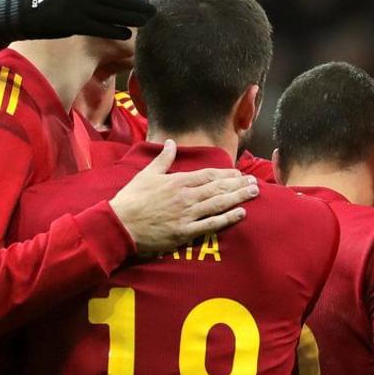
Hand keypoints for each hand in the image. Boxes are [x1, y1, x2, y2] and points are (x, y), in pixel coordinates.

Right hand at [0, 0, 155, 45]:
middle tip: (154, 12)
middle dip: (138, 6)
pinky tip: (127, 34)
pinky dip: (115, 30)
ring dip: (132, 19)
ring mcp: (80, 8)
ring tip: (146, 23)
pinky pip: (101, 27)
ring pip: (113, 13)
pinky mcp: (75, 23)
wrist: (22, 10)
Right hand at [108, 140, 256, 253]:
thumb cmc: (131, 200)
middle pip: (218, 188)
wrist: (118, 226)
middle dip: (238, 184)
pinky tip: (241, 213)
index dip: (226, 174)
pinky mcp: (185, 232)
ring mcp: (187, 215)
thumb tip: (170, 142)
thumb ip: (162, 159)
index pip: (208, 175)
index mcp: (178, 182)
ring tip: (253, 193)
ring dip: (238, 198)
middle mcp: (186, 197)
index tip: (239, 172)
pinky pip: (210, 225)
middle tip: (255, 183)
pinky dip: (227, 219)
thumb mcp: (146, 174)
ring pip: (218, 204)